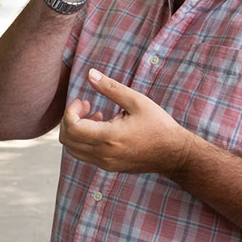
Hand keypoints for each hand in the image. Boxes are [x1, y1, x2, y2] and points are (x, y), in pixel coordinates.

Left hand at [59, 68, 196, 175]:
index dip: (71, 111)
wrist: (174, 154)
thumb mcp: (136, 101)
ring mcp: (105, 164)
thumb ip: (111, 87)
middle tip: (86, 105)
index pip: (72, 128)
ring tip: (95, 116)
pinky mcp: (109, 167)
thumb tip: (90, 74)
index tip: (84, 101)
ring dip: (76, 131)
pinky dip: (84, 140)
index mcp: (109, 137)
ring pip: (73, 150)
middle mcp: (104, 154)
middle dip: (70, 120)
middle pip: (67, 140)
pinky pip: (85, 155)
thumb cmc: (158, 125)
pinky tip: (102, 127)